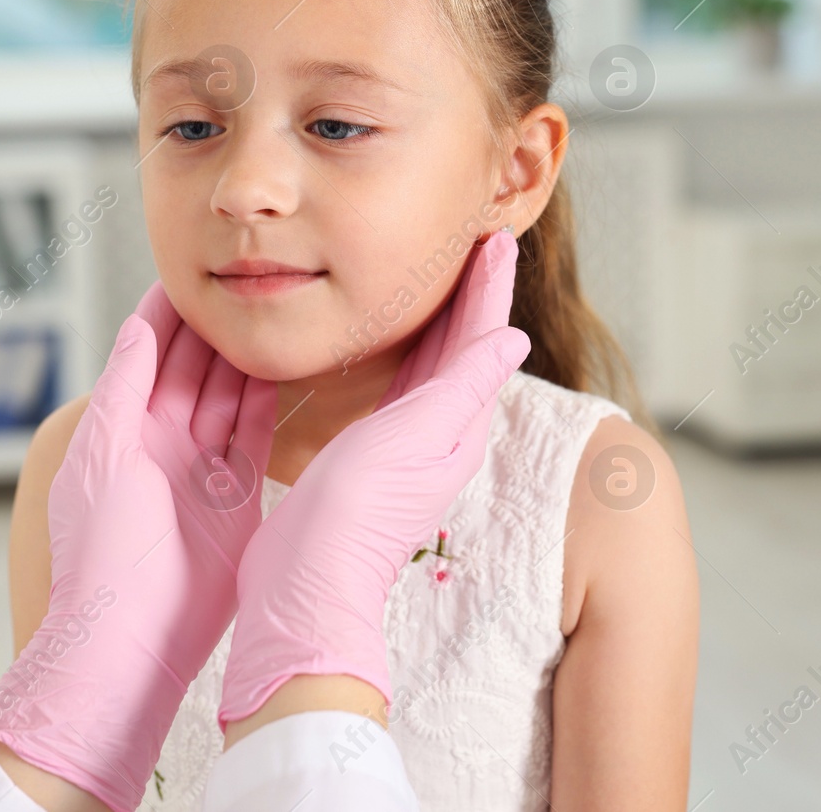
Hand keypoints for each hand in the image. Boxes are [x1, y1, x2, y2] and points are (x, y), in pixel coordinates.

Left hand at [0, 284, 275, 811]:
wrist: (131, 638)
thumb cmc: (101, 553)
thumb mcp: (103, 457)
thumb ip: (124, 389)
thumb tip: (140, 326)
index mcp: (122, 430)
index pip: (147, 354)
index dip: (167, 313)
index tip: (191, 272)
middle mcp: (162, 443)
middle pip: (192, 368)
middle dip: (214, 326)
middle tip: (245, 282)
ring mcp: (202, 469)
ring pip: (226, 397)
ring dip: (244, 358)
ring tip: (270, 314)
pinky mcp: (238, 496)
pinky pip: (255, 436)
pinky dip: (265, 402)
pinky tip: (280, 368)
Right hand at [218, 231, 527, 725]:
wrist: (308, 582)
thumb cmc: (357, 513)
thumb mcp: (416, 437)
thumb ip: (462, 385)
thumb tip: (513, 338)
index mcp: (455, 423)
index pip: (481, 338)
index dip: (489, 286)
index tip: (496, 238)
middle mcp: (437, 431)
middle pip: (464, 345)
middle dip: (472, 292)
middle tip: (478, 241)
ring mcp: (405, 443)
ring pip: (433, 362)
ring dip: (442, 316)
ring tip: (443, 274)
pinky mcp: (370, 453)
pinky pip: (399, 384)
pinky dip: (404, 349)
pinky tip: (388, 341)